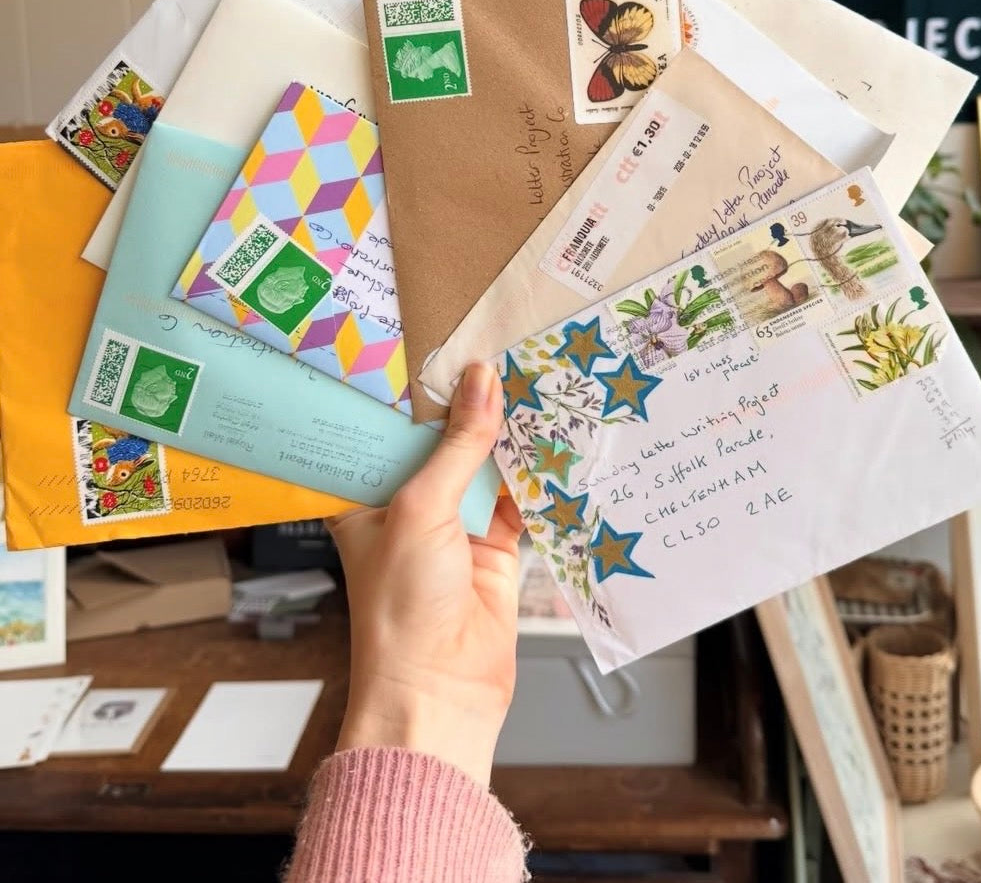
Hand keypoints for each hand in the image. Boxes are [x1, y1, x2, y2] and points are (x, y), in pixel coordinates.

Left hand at [326, 361, 520, 785]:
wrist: (438, 692)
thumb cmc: (400, 609)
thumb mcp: (422, 508)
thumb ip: (458, 445)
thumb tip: (483, 381)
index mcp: (367, 496)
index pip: (391, 428)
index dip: (419, 390)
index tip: (448, 345)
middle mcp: (408, 507)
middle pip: (445, 443)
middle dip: (475, 407)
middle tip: (505, 355)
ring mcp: (453, 528)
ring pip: (486, 467)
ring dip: (511, 438)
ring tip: (538, 384)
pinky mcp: (494, 549)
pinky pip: (519, 501)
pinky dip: (538, 477)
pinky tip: (556, 440)